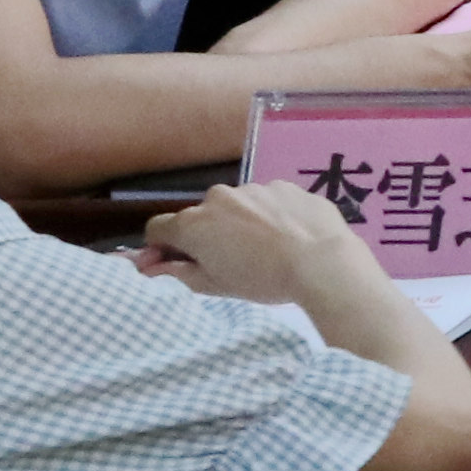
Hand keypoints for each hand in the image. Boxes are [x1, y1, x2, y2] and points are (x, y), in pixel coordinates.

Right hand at [136, 178, 374, 303]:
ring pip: (237, 206)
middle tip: (232, 260)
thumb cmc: (262, 280)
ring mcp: (255, 187)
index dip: (163, 247)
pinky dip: (272, 215)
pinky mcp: (287, 186)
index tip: (179, 262)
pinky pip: (269, 200)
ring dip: (241, 223)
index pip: (158, 228)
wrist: (321, 262)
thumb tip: (149, 267)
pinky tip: (290, 235)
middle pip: (201, 216)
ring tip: (267, 249)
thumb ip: (176, 272)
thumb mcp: (213, 285)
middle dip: (208, 235)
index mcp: (193, 223)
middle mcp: (219, 197)